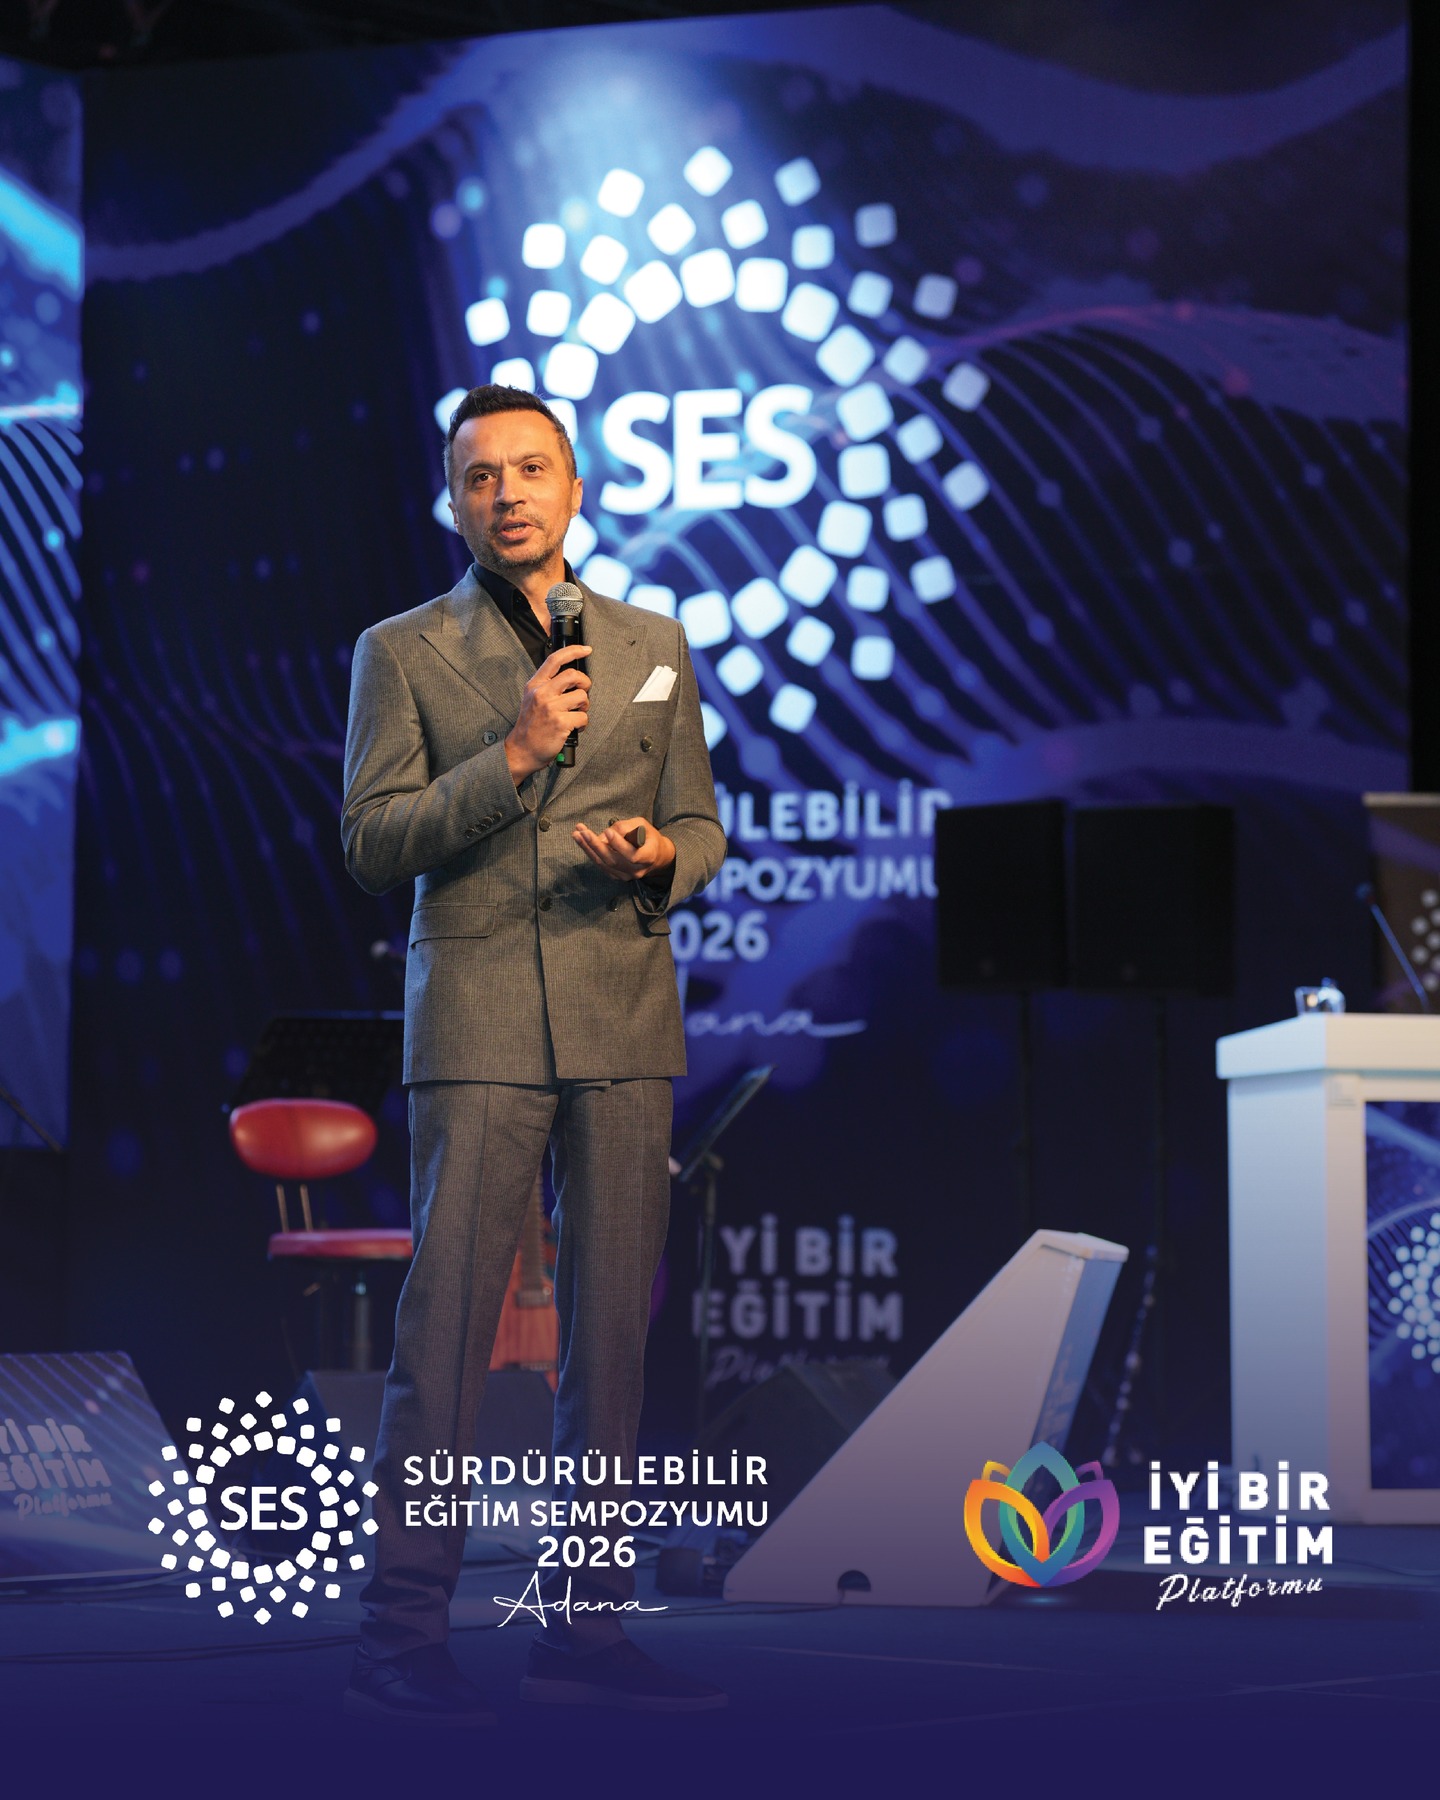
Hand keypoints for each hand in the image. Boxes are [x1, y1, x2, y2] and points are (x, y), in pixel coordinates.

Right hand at [504, 644, 591, 781]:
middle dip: (585, 683)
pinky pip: (583, 717)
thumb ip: (547, 686)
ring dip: (584, 706)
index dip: (573, 651)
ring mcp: (551, 708)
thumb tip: (570, 677)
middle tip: (583, 691)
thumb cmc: (530, 726)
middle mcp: (542, 694)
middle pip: (573, 675)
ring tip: (576, 713)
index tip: (586, 649)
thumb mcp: (531, 699)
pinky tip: (574, 727)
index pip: (554, 660)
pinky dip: (583, 723)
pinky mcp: (561, 723)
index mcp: (535, 685)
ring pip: (582, 697)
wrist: (522, 750)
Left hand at [574, 817, 675, 882]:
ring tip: (577, 834)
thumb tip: (605, 834)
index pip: (633, 855)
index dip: (619, 845)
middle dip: (596, 845)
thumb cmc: (648, 837)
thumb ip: (625, 828)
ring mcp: (626, 876)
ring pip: (604, 863)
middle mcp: (637, 870)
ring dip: (588, 848)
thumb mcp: (642, 825)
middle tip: (583, 831)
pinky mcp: (617, 876)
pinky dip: (590, 853)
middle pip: (613, 860)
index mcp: (649, 856)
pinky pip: (601, 866)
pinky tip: (582, 842)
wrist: (656, 857)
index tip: (608, 831)